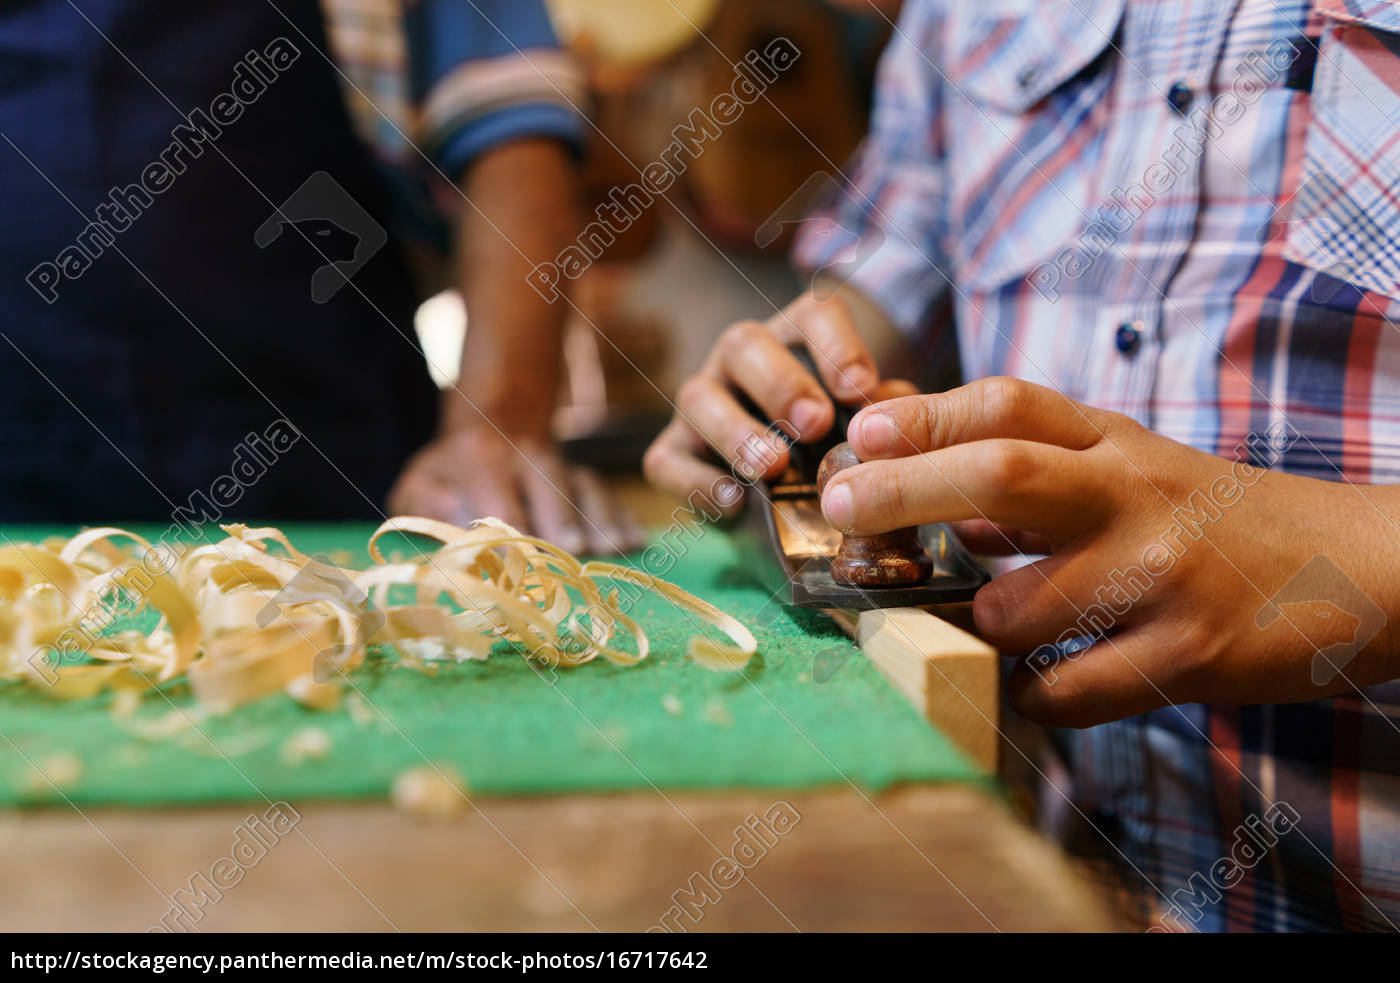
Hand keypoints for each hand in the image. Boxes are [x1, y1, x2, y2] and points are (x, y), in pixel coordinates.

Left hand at [388, 427, 644, 554]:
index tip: (520, 557)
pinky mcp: (586, 477)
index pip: (496, 494)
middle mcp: (527, 456)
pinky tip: (637, 541)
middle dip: (562, 517)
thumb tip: (451, 531)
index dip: (510, 525)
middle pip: (549, 485)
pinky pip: (608, 494)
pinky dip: (623, 516)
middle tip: (574, 550)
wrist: (492, 428)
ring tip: (616, 548)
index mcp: (480, 456)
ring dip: (601, 518)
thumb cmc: (451, 475)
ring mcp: (563, 465)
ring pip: (585, 487)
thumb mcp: (421, 484)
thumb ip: (427, 506)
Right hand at [643, 292, 917, 512]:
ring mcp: (703, 403)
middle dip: (779, 384)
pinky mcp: (673, 452)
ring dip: (735, 431)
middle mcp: (740, 360)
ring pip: (697, 395)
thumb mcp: (866, 423)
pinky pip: (667, 459)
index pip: (814, 315)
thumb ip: (885, 414)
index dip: (837, 346)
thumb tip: (896, 417)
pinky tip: (735, 502)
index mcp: (795, 339)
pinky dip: (697, 481)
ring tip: (772, 467)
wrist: (788, 498)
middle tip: (813, 426)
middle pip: (743, 343)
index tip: (859, 389)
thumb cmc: (835, 444)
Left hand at [819, 376, 1399, 726]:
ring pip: (1020, 609)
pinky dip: (1028, 696)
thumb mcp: (1134, 469)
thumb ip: (1040, 477)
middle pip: (999, 476)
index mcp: (1118, 444)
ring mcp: (1163, 577)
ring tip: (957, 625)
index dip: (925, 416)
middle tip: (842, 507)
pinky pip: (1068, 692)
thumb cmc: (1217, 518)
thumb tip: (933, 503)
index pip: (1010, 405)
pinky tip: (1025, 685)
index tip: (859, 432)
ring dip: (970, 625)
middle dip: (902, 490)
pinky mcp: (1188, 655)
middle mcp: (1136, 496)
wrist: (1359, 567)